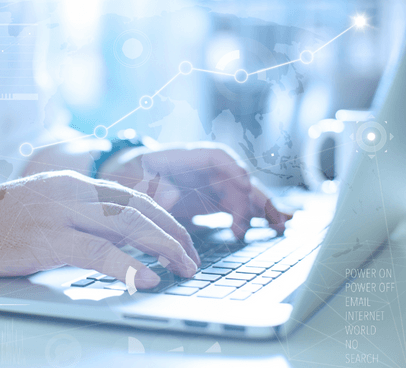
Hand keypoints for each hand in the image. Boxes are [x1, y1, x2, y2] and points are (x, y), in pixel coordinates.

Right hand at [0, 170, 199, 288]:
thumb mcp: (46, 206)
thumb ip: (81, 215)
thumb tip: (119, 235)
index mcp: (74, 183)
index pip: (133, 196)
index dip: (164, 218)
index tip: (182, 239)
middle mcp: (72, 191)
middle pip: (138, 208)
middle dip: (173, 233)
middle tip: (193, 258)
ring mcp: (59, 213)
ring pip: (127, 224)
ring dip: (162, 247)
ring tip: (184, 267)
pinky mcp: (45, 239)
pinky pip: (97, 251)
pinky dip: (127, 265)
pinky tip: (146, 278)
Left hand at [98, 142, 291, 238]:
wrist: (130, 177)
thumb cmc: (131, 173)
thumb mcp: (133, 176)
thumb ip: (150, 185)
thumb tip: (170, 195)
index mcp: (186, 156)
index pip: (215, 156)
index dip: (231, 168)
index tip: (243, 182)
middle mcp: (206, 168)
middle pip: (235, 177)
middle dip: (253, 195)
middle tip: (264, 218)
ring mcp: (213, 183)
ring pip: (244, 193)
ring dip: (263, 207)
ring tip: (282, 224)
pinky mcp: (216, 199)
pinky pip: (240, 205)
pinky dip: (257, 214)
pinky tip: (277, 224)